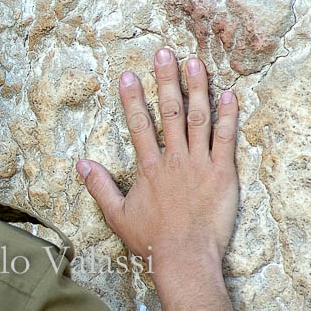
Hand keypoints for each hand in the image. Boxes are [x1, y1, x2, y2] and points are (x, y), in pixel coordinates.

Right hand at [77, 47, 238, 274]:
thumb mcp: (117, 215)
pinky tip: (229, 95)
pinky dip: (228, 117)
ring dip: (197, 88)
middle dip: (166, 80)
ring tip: (195, 62)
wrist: (185, 258)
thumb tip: (81, 164)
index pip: (139, 125)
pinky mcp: (222, 174)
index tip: (128, 74)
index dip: (132, 99)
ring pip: (198, 119)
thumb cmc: (151, 241)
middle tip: (164, 53)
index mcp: (149, 168)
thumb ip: (100, 186)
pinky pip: (226, 139)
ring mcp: (200, 165)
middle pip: (169, 112)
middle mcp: (174, 160)